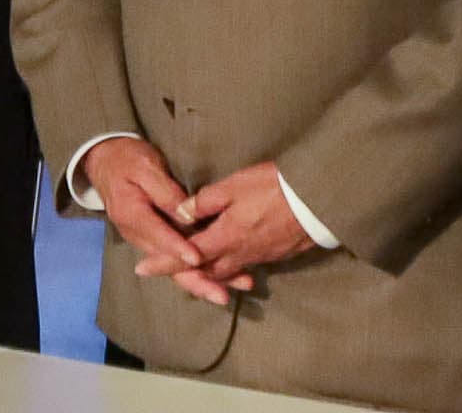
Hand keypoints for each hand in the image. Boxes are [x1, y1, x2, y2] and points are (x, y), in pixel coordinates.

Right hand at [84, 136, 249, 306]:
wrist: (106, 160)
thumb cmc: (127, 159)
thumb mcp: (146, 167)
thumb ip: (166, 191)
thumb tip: (187, 215)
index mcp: (130, 213)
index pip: (157, 234)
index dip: (178, 247)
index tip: (199, 258)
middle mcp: (135, 233)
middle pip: (166, 262)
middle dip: (195, 280)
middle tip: (220, 296)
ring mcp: (144, 239)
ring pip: (171, 267)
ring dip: (199, 282)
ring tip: (225, 295)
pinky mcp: (153, 240)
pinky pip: (173, 260)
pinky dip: (195, 273)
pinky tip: (218, 281)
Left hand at [174, 161, 315, 283]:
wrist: (318, 201)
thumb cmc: (273, 189)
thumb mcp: (233, 187)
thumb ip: (204, 202)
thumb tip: (180, 214)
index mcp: (227, 238)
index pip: (188, 255)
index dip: (164, 263)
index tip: (142, 270)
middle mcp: (242, 253)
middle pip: (208, 270)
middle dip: (185, 273)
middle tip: (165, 271)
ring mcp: (261, 256)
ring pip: (228, 271)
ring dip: (209, 274)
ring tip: (193, 270)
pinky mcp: (276, 254)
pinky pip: (245, 266)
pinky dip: (230, 269)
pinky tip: (227, 262)